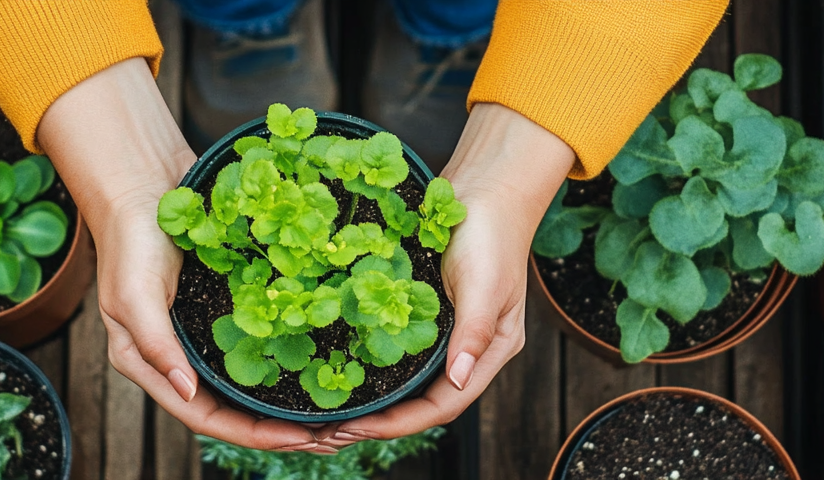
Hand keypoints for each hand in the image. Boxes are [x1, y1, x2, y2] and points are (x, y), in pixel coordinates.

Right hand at [36, 59, 330, 453]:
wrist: (145, 181)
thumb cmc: (131, 237)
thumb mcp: (132, 293)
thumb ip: (155, 344)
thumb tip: (189, 393)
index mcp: (152, 364)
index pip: (207, 417)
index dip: (255, 434)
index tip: (301, 438)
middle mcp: (180, 358)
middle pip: (236, 410)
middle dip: (284, 429)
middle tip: (336, 435)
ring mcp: (205, 335)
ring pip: (253, 383)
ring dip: (293, 402)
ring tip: (340, 413)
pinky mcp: (227, 310)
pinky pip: (263, 344)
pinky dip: (293, 357)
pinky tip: (327, 361)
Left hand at [317, 103, 573, 446]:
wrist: (486, 184)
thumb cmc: (492, 231)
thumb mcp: (484, 283)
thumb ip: (472, 332)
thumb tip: (458, 380)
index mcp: (491, 350)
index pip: (444, 403)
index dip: (401, 422)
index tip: (359, 430)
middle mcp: (468, 349)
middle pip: (423, 402)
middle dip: (380, 423)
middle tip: (331, 433)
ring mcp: (447, 332)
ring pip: (409, 382)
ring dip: (373, 402)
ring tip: (331, 415)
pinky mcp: (426, 313)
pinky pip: (398, 351)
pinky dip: (372, 369)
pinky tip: (342, 371)